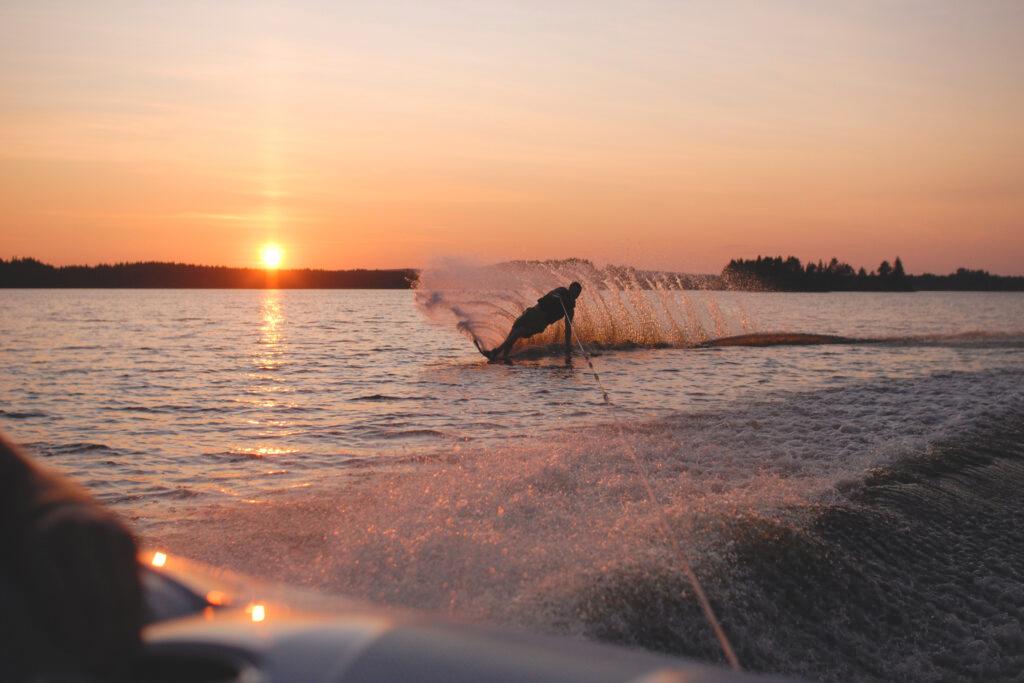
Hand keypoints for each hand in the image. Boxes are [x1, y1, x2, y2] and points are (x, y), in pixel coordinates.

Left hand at [25, 502, 142, 674]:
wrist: (51, 502)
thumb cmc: (33, 549)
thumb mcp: (26, 569)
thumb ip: (47, 599)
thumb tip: (77, 641)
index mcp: (37, 541)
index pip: (59, 596)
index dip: (73, 630)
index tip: (84, 658)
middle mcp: (73, 530)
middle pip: (94, 594)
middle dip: (103, 633)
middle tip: (108, 662)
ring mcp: (104, 528)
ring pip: (119, 586)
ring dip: (124, 624)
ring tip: (125, 652)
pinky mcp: (126, 533)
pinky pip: (135, 576)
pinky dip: (135, 605)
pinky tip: (134, 627)